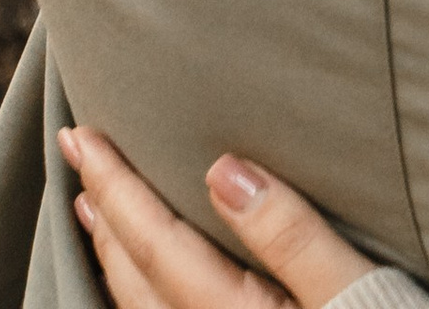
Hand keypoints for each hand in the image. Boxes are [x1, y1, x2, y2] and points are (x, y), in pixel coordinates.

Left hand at [60, 134, 367, 308]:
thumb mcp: (351, 287)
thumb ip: (289, 233)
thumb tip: (222, 171)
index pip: (155, 242)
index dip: (115, 186)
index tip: (83, 137)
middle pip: (135, 276)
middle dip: (104, 214)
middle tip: (78, 159)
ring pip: (139, 308)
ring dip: (116, 254)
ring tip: (100, 212)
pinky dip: (139, 291)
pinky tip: (148, 281)